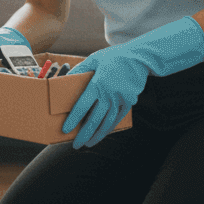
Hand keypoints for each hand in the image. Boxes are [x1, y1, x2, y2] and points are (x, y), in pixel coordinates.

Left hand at [63, 17, 203, 148]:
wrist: (139, 57)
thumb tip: (65, 80)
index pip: (83, 105)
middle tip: (75, 145)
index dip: (73, 119)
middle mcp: (110, 94)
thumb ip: (80, 70)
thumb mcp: (94, 59)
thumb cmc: (113, 57)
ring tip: (88, 144)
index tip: (66, 129)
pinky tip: (101, 134)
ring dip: (97, 135)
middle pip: (94, 119)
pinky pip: (117, 119)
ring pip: (107, 123)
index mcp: (98, 83)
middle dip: (84, 134)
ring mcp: (121, 100)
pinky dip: (108, 128)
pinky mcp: (129, 102)